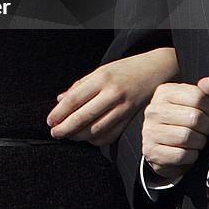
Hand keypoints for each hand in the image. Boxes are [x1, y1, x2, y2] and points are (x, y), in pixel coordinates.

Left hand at [48, 47, 178, 144]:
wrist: (158, 69)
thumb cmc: (126, 69)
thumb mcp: (100, 70)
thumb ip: (79, 86)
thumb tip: (60, 99)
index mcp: (101, 79)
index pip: (74, 99)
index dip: (59, 113)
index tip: (50, 121)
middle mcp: (113, 94)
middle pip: (84, 116)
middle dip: (66, 128)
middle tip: (55, 133)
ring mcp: (124, 108)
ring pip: (97, 128)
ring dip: (80, 136)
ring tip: (69, 136)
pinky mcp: (132, 118)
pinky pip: (112, 134)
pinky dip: (98, 139)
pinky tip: (88, 138)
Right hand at [141, 76, 208, 181]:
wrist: (163, 147)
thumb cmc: (182, 122)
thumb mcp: (193, 104)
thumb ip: (204, 92)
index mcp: (163, 93)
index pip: (197, 97)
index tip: (208, 113)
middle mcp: (153, 110)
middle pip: (195, 118)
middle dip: (206, 127)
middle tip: (203, 129)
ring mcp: (150, 131)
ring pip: (188, 137)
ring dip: (199, 142)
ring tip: (195, 140)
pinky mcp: (151, 150)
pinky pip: (182, 155)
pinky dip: (191, 156)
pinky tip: (186, 151)